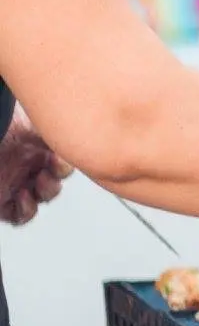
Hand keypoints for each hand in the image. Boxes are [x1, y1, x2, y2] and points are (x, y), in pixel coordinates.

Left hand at [0, 105, 72, 225]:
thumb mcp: (14, 116)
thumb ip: (37, 119)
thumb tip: (56, 110)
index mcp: (29, 140)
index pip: (58, 151)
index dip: (65, 155)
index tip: (61, 150)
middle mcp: (24, 162)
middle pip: (56, 175)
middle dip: (59, 173)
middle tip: (52, 165)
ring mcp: (13, 183)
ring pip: (44, 195)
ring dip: (48, 191)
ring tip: (40, 181)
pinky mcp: (0, 203)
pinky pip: (21, 215)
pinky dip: (27, 210)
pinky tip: (22, 197)